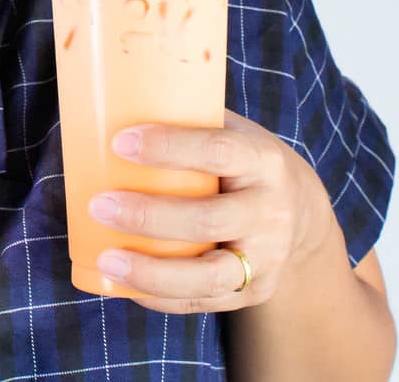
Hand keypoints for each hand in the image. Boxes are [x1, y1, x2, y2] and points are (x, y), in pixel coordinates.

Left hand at [86, 108, 333, 313]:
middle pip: (208, 220)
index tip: (119, 141)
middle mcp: (270, 212)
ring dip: (151, 270)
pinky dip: (161, 297)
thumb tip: (110, 96)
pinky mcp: (253, 291)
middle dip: (149, 216)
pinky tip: (123, 284)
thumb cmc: (243, 163)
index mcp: (263, 160)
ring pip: (208, 275)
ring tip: (107, 258)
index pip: (219, 151)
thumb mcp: (233, 133)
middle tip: (98, 205)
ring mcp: (265, 259)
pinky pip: (203, 302)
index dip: (169, 147)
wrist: (301, 215)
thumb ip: (188, 120)